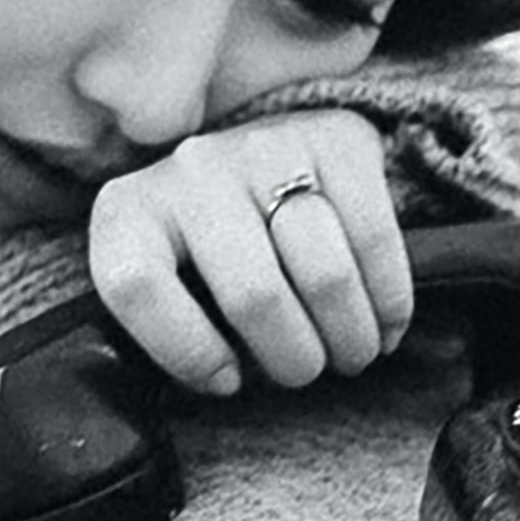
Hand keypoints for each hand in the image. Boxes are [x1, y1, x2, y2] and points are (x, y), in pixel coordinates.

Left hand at [83, 111, 409, 398]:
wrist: (261, 158)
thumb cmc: (208, 249)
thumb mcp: (167, 282)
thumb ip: (175, 328)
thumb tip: (228, 383)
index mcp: (130, 211)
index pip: (138, 286)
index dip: (187, 351)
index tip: (227, 382)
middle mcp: (194, 169)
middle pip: (253, 294)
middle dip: (293, 358)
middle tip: (306, 374)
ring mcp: (266, 147)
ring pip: (323, 271)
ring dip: (348, 335)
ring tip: (351, 356)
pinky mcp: (335, 138)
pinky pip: (374, 238)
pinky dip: (389, 298)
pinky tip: (386, 327)